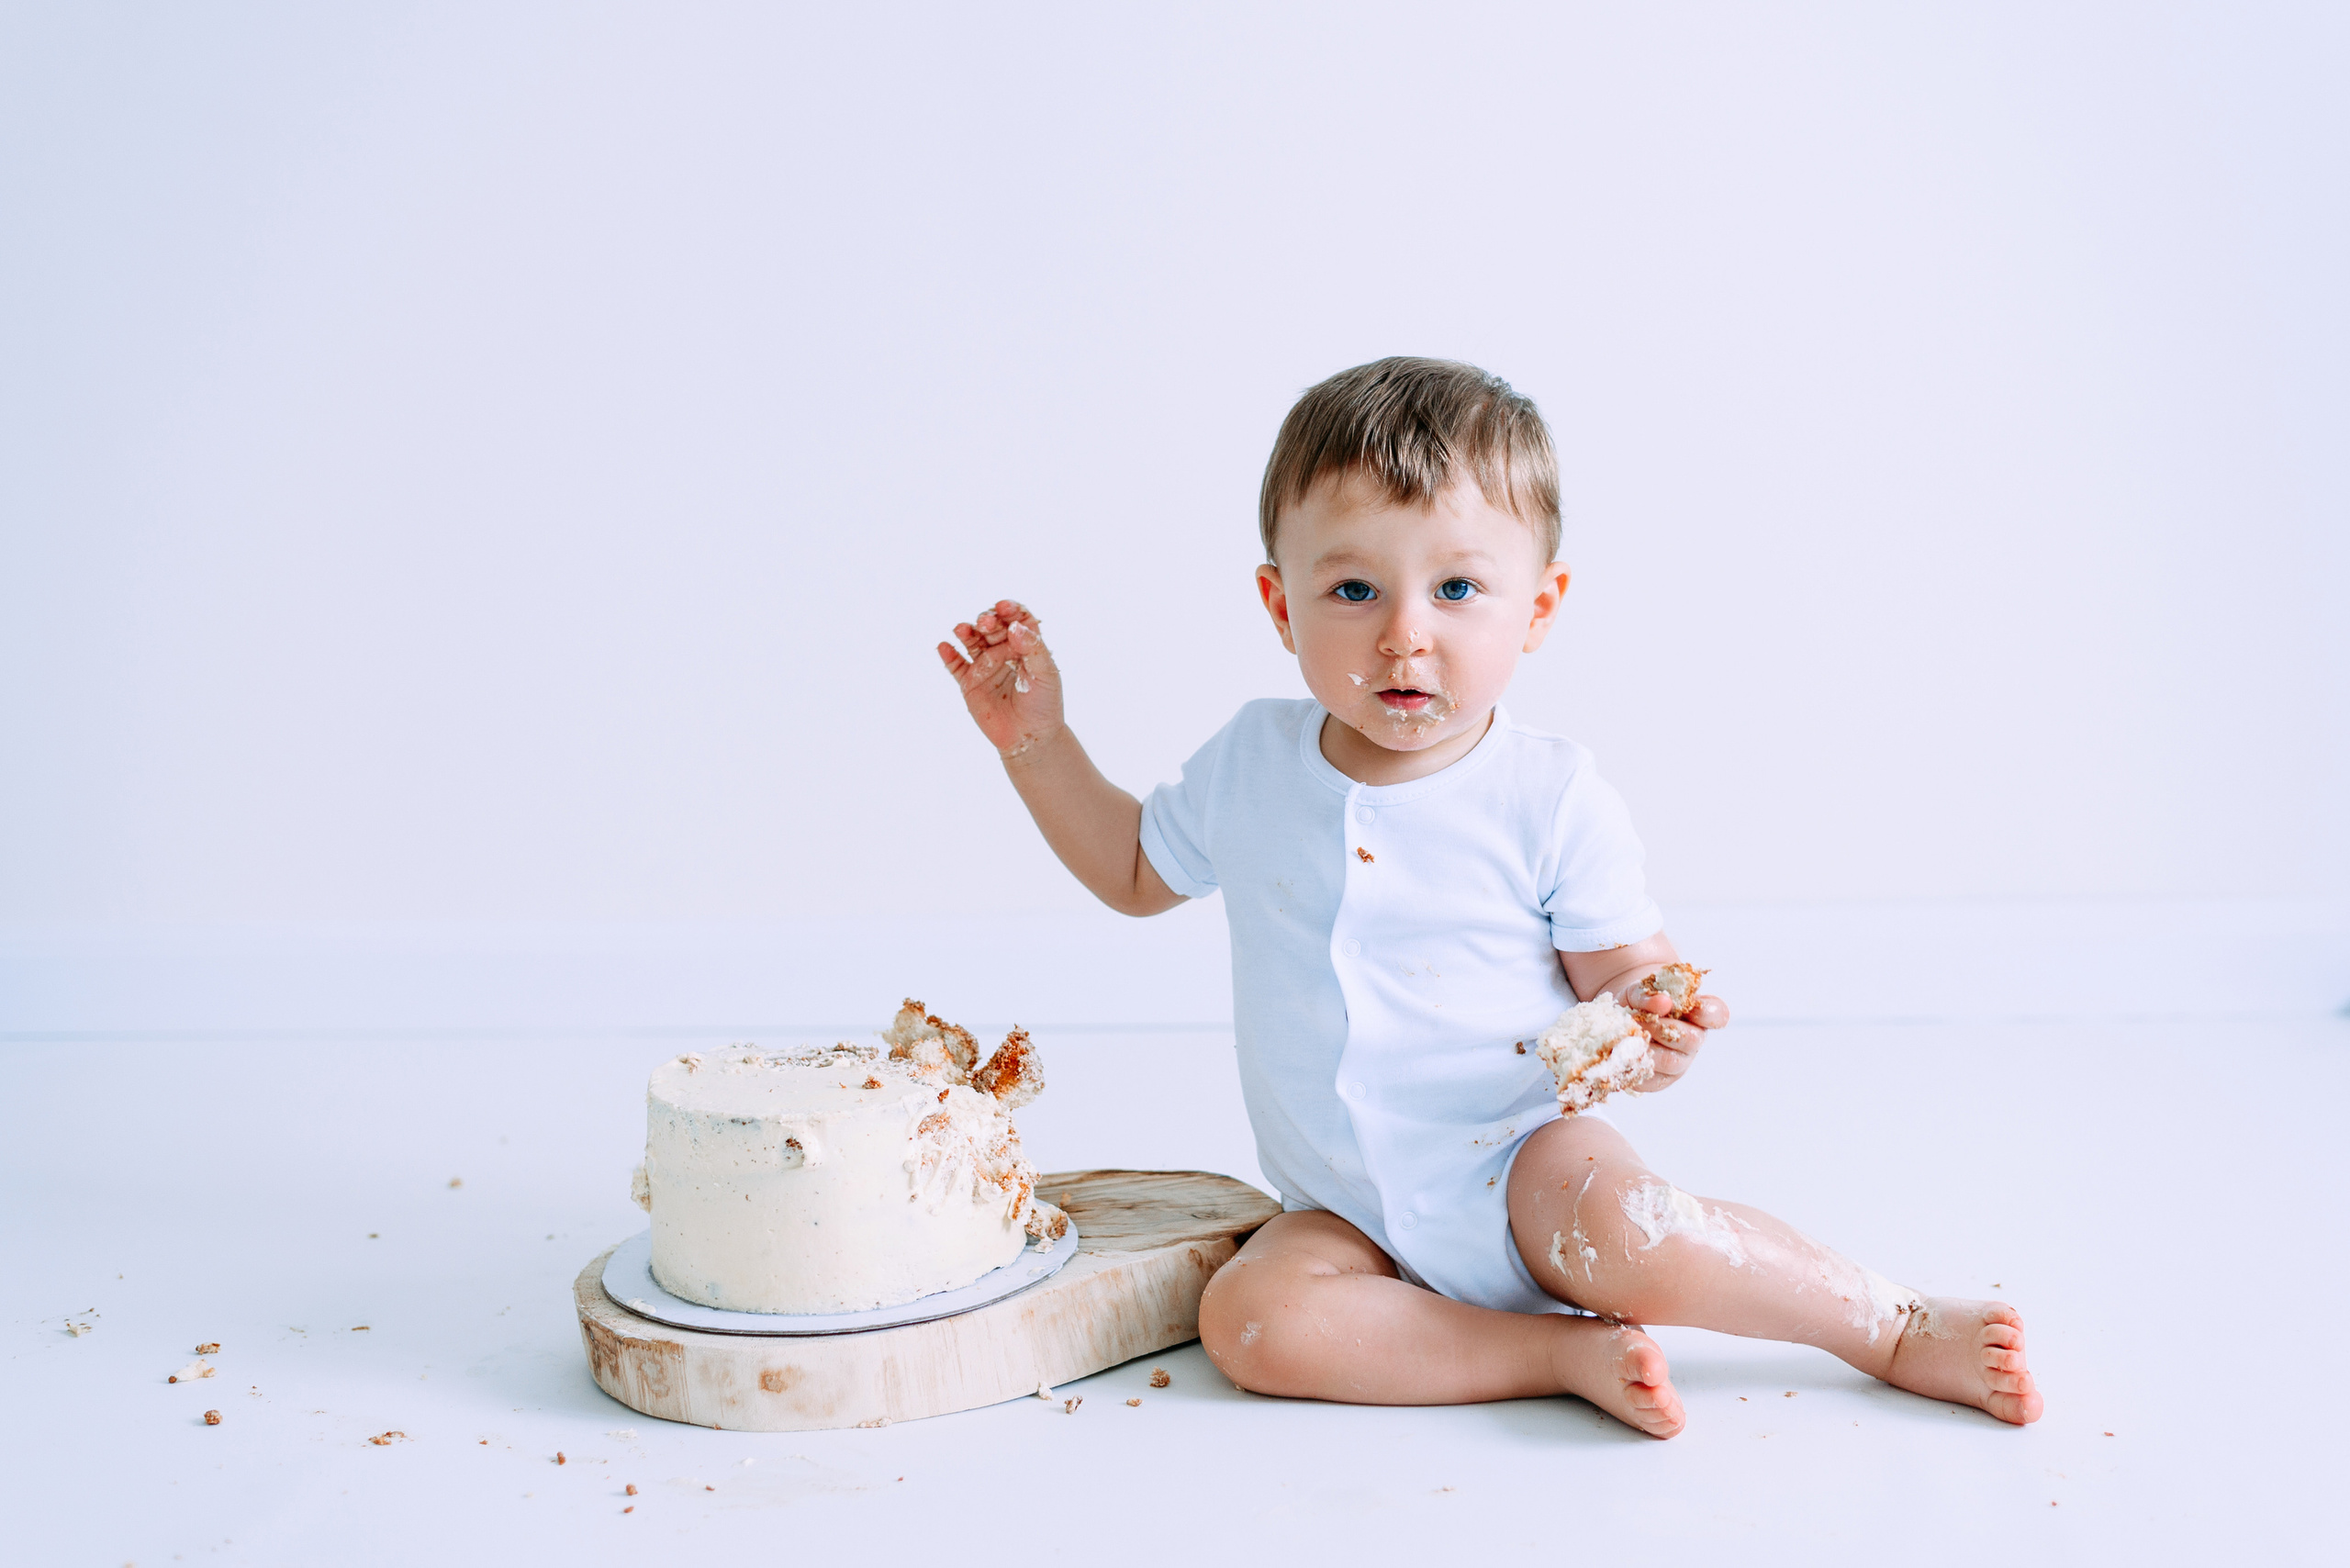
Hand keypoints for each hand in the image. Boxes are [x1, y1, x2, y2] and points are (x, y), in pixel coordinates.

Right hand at [937, 599, 1063, 758]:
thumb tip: (1015, 627)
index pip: (1016, 619)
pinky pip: (955, 665)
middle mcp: (1002, 650)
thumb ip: (1033, 648)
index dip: (1010, 609)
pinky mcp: (969, 683)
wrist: (1030, 736)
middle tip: (986, 623)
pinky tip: (944, 646)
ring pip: (972, 642)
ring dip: (966, 632)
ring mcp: (984, 665)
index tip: (1004, 608)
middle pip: (992, 627)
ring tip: (962, 630)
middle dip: (987, 621)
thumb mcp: (1046, 673)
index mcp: (1024, 644)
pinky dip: (948, 655)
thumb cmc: (1044, 703)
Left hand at [1631, 986, 1727, 1093]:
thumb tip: (1663, 1002)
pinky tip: (1623, 1053)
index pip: (1717, 1015)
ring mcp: (1679, 1063)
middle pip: (1692, 1039)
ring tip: (1628, 1036)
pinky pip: (1651, 1078)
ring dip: (1647, 1047)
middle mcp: (1694, 1039)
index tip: (1693, 1008)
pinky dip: (1635, 1065)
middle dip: (1664, 1028)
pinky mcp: (1660, 1081)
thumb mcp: (1638, 991)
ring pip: (1671, 1062)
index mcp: (1697, 1014)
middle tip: (1640, 1019)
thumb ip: (1649, 994)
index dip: (1709, 1013)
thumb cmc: (1635, 1003)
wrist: (1616, 1023)